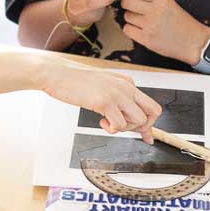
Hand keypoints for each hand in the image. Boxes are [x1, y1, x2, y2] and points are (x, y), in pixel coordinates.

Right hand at [43, 62, 160, 139]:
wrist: (56, 74)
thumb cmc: (74, 81)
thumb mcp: (103, 86)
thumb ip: (118, 99)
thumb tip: (127, 117)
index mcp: (127, 82)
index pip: (150, 105)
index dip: (150, 124)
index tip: (146, 136)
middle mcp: (126, 86)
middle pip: (153, 113)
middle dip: (142, 127)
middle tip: (124, 129)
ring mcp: (117, 94)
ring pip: (138, 121)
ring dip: (124, 128)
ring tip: (107, 122)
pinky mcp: (105, 102)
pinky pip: (119, 125)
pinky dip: (111, 129)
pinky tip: (101, 121)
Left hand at [117, 0, 209, 65]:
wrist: (193, 42)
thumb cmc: (181, 22)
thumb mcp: (169, 3)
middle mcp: (155, 10)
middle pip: (127, 2)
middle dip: (126, 3)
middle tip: (131, 7)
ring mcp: (150, 25)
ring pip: (127, 16)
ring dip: (131, 18)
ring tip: (143, 21)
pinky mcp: (146, 39)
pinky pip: (127, 29)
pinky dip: (131, 29)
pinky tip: (140, 29)